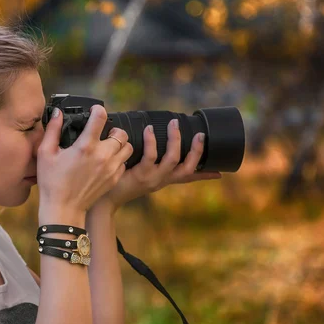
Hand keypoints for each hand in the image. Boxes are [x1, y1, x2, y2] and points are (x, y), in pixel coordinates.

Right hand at [37, 105, 132, 218]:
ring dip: (120, 143)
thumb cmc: (52, 182)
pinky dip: (119, 158)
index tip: (94, 112)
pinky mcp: (114, 179)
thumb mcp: (45, 153)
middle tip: (103, 132)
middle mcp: (102, 155)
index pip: (100, 117)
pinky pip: (124, 162)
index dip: (98, 110)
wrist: (63, 209)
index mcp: (85, 146)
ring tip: (108, 146)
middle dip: (112, 129)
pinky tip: (107, 160)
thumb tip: (57, 113)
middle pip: (121, 132)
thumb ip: (53, 130)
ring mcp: (111, 168)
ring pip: (128, 147)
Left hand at [96, 119, 220, 212]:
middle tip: (200, 134)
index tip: (221, 172)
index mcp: (163, 180)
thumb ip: (144, 159)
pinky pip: (151, 156)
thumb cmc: (117, 181)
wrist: (103, 199)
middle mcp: (161, 180)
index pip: (189, 177)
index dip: (205, 174)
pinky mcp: (140, 175)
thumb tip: (144, 140)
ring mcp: (152, 179)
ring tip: (174, 124)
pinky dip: (152, 141)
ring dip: (176, 140)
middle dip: (197, 150)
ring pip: (173, 159)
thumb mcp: (136, 171)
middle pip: (188, 168)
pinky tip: (149, 130)